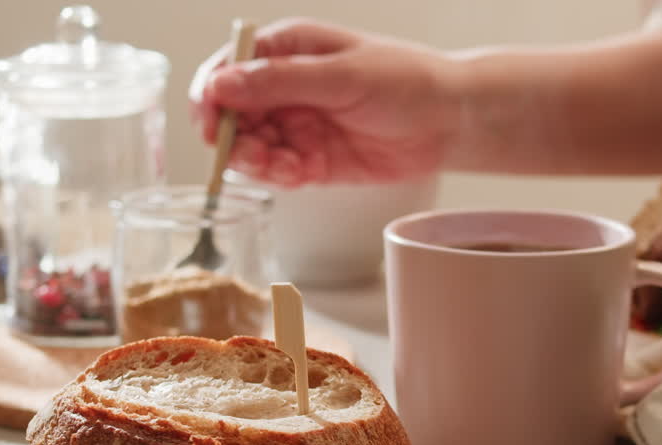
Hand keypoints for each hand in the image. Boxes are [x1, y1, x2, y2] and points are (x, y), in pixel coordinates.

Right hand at [190, 18, 456, 186]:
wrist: (450, 121)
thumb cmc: (406, 80)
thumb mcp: (342, 75)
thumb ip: (281, 82)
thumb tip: (221, 84)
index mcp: (286, 49)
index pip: (226, 69)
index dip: (211, 97)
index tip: (213, 125)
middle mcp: (284, 87)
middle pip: (231, 115)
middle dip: (234, 139)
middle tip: (254, 154)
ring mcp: (296, 125)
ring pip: (251, 148)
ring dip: (257, 162)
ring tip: (285, 167)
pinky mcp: (311, 160)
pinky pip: (278, 172)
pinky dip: (280, 178)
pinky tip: (299, 175)